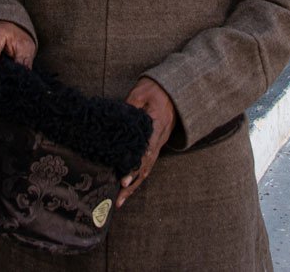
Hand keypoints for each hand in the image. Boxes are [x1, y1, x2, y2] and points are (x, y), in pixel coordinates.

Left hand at [116, 78, 174, 207]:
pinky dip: (138, 177)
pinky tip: (128, 187)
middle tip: (118, 197)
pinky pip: (148, 164)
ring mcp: (160, 143)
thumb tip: (115, 120)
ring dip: (134, 185)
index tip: (123, 179)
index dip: (134, 166)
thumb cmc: (156, 89)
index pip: (145, 150)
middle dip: (132, 183)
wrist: (174, 90)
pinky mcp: (157, 145)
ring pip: (147, 169)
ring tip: (120, 200)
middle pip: (146, 166)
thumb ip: (130, 105)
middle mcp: (160, 139)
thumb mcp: (141, 92)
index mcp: (157, 125)